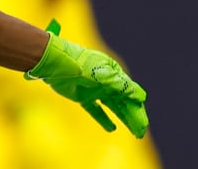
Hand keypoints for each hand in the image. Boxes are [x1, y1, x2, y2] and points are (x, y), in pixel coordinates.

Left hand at [25, 19, 149, 137]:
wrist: (55, 63)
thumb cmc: (81, 65)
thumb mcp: (104, 76)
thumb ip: (123, 87)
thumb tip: (142, 97)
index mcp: (114, 73)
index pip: (130, 94)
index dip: (137, 110)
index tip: (143, 124)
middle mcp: (107, 82)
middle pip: (124, 102)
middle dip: (133, 117)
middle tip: (140, 133)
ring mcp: (95, 90)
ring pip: (113, 107)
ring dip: (123, 119)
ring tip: (134, 133)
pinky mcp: (83, 97)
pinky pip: (96, 110)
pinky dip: (103, 118)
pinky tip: (111, 128)